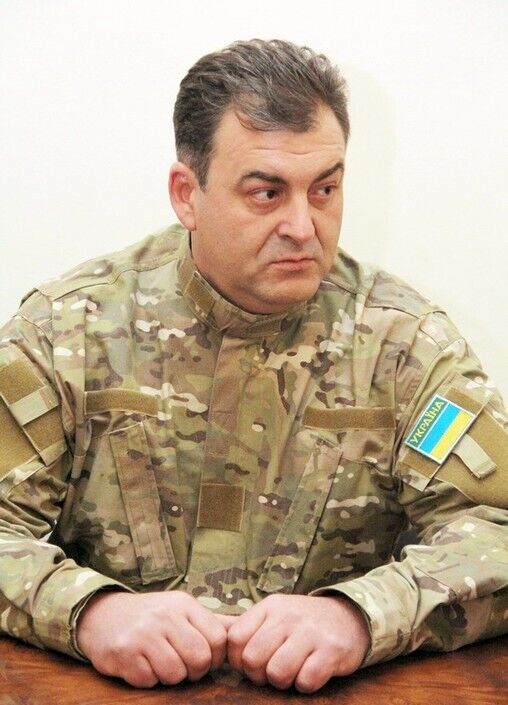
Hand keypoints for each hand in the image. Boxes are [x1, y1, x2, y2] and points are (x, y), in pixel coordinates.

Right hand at [76, 591, 227, 687]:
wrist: (102, 615)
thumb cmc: (150, 616)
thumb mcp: (181, 610)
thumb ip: (212, 622)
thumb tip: (244, 631)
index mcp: (183, 604)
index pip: (219, 638)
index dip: (215, 656)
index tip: (202, 656)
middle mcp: (165, 615)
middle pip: (200, 658)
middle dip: (194, 670)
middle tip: (181, 664)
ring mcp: (143, 633)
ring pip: (175, 673)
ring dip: (170, 676)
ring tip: (159, 662)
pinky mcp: (123, 653)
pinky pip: (149, 680)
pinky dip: (147, 679)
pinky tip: (141, 664)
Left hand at [225, 594, 370, 692]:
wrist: (350, 617)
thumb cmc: (303, 622)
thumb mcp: (275, 614)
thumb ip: (247, 627)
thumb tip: (211, 638)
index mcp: (269, 607)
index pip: (234, 639)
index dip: (238, 661)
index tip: (252, 664)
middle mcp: (288, 616)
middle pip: (252, 659)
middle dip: (259, 675)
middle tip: (273, 671)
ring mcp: (310, 632)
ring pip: (277, 672)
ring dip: (283, 682)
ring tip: (293, 672)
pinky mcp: (331, 651)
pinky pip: (305, 680)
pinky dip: (305, 684)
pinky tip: (311, 672)